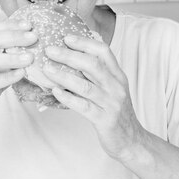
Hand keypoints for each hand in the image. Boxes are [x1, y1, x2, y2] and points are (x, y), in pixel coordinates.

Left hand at [43, 35, 143, 161]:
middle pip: (92, 65)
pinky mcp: (104, 120)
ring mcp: (111, 104)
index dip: (84, 43)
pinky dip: (68, 98)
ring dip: (64, 76)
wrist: (131, 141)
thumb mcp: (113, 89)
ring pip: (85, 85)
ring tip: (47, 69)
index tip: (66, 38)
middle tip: (50, 50)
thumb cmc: (116, 113)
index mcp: (118, 76)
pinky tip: (55, 92)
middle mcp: (116, 87)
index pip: (103, 52)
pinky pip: (83, 106)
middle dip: (69, 55)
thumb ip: (99, 74)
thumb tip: (76, 56)